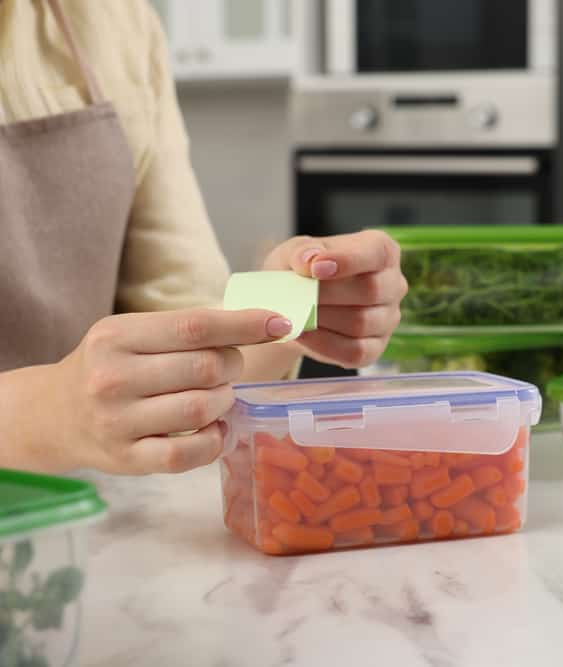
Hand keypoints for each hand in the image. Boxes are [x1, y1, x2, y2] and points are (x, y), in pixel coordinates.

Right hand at [51, 308, 290, 473]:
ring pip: (202, 409)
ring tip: (218, 397)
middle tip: (228, 370)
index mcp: (117, 336)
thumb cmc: (112, 367)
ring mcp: (117, 421)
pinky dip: (214, 441)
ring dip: (225, 401)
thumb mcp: (134, 335)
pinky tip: (214, 430)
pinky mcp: (127, 459)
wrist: (54, 415)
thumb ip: (188, 330)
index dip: (245, 324)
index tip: (279, 323)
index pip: (195, 326)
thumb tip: (264, 324)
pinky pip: (188, 454)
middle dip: (233, 366)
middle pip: (206, 368)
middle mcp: (112, 377)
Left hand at [261, 230, 407, 367]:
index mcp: (382, 251)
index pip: (377, 253)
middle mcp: (393, 284)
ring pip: (361, 323)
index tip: (315, 268)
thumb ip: (300, 252)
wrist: (294, 304)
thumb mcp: (294, 252)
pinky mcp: (376, 348)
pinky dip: (323, 344)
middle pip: (371, 290)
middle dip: (327, 294)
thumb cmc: (302, 270)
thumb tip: (307, 261)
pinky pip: (355, 351)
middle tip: (295, 296)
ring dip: (323, 319)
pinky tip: (302, 333)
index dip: (348, 261)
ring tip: (295, 314)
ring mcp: (388, 319)